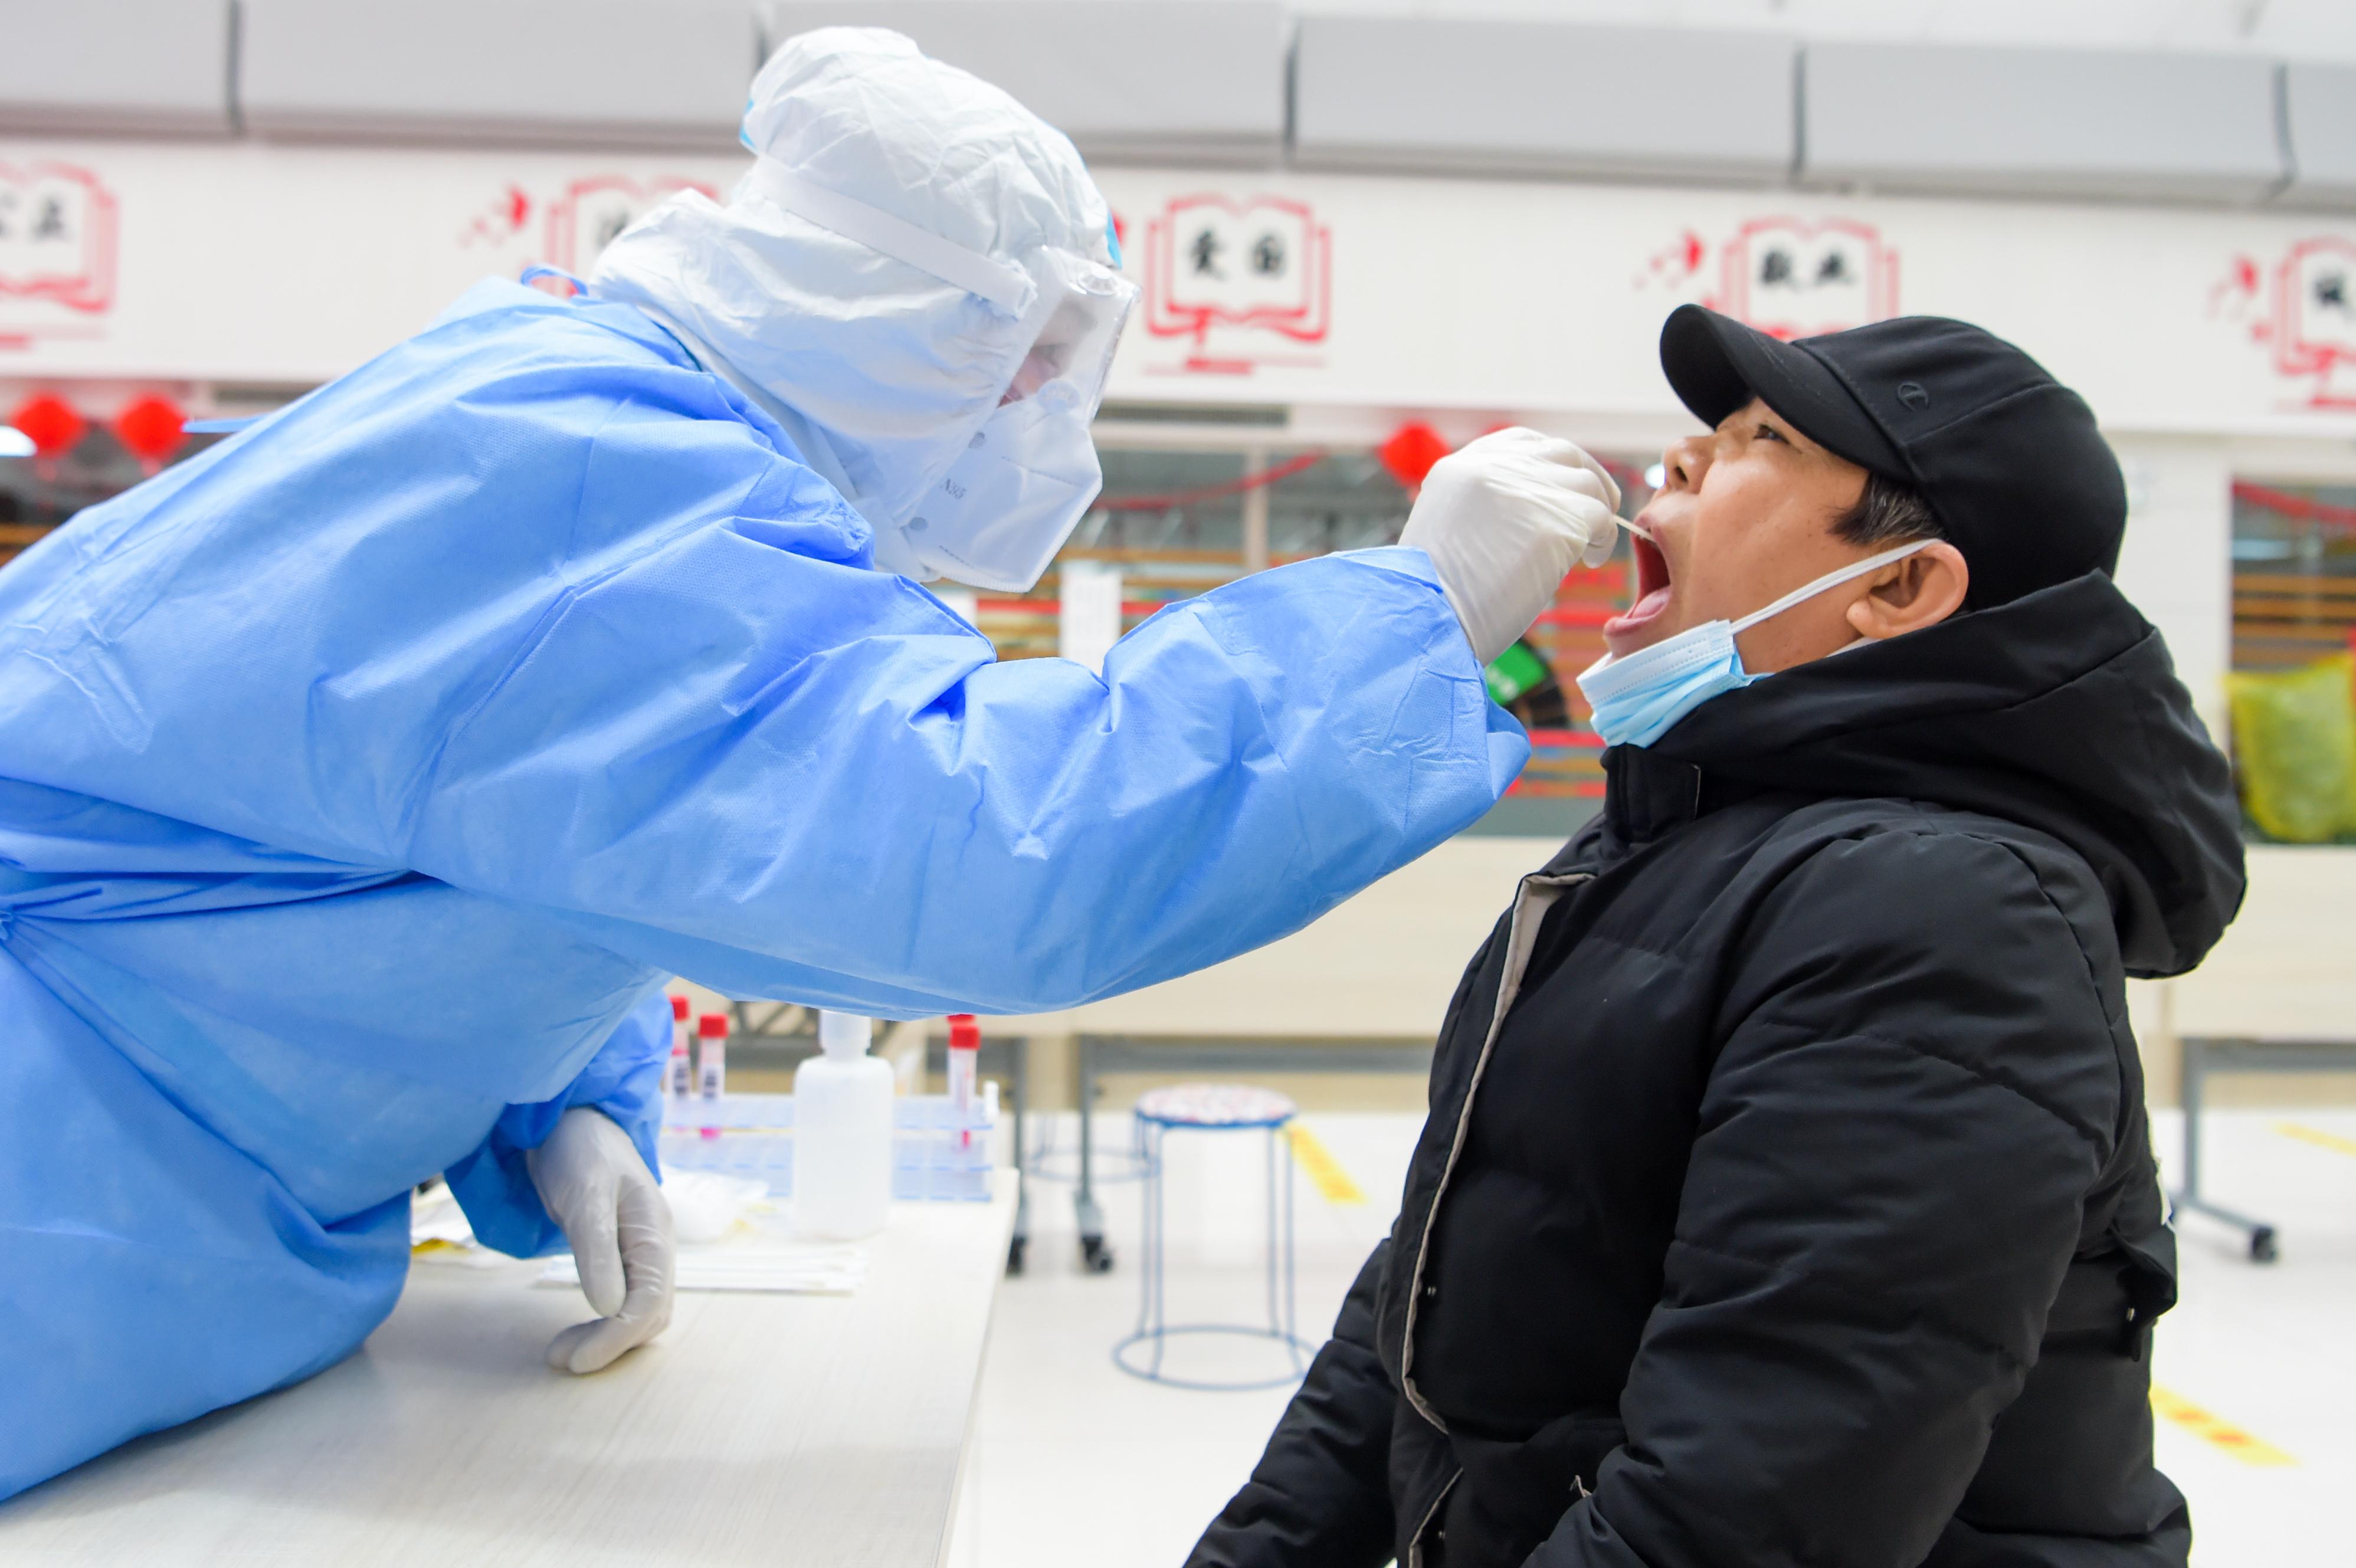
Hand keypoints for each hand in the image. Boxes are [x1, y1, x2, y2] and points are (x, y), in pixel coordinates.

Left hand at [525, 1107, 674, 1373]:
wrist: (568, 1119)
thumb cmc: (579, 1149)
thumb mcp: (584, 1195)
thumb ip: (597, 1250)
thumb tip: (609, 1308)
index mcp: (654, 1232)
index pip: (648, 1304)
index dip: (614, 1339)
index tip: (574, 1360)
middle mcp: (656, 1246)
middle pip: (651, 1315)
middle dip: (610, 1344)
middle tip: (560, 1358)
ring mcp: (641, 1250)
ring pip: (641, 1312)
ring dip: (607, 1337)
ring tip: (562, 1350)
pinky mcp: (621, 1253)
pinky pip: (626, 1300)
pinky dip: (604, 1322)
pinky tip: (577, 1325)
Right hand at [1398, 428, 1621, 665]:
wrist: (1428, 620)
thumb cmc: (1431, 596)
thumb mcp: (1447, 528)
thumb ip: (1485, 507)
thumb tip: (1533, 516)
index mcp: (1461, 467)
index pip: (1521, 443)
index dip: (1548, 464)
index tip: (1560, 489)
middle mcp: (1495, 467)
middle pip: (1562, 453)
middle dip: (1585, 480)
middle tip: (1594, 513)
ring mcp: (1529, 488)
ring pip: (1587, 482)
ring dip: (1595, 513)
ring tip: (1587, 548)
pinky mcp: (1558, 519)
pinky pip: (1602, 516)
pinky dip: (1603, 538)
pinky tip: (1589, 561)